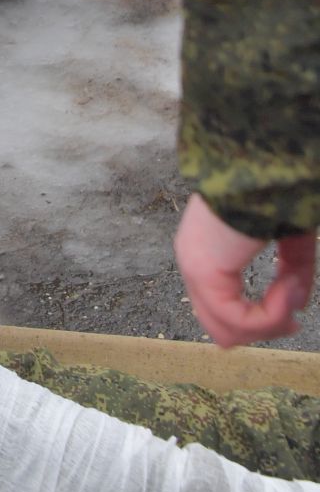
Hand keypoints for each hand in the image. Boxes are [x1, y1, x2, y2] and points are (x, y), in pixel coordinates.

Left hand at [174, 193, 315, 347]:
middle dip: (262, 328)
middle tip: (293, 322)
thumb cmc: (276, 186)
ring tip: (293, 293)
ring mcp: (194, 266)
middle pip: (219, 325)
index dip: (259, 319)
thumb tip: (297, 306)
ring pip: (225, 330)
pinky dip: (268, 314)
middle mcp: (194, 259)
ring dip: (268, 322)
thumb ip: (292, 268)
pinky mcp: (203, 270)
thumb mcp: (290, 233)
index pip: (219, 305)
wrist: (264, 161)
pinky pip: (235, 319)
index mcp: (208, 247)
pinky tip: (288, 290)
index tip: (293, 315)